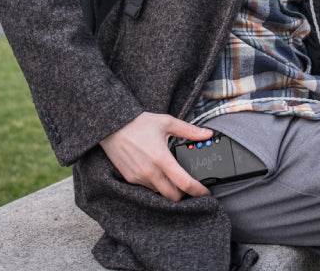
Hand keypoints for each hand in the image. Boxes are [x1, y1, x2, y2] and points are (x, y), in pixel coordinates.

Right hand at [99, 112, 213, 200]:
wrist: (112, 126)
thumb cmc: (139, 123)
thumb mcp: (166, 122)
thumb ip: (189, 130)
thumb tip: (207, 133)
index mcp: (161, 158)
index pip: (184, 183)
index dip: (198, 190)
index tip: (205, 191)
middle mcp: (150, 171)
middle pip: (173, 196)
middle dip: (184, 194)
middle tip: (190, 185)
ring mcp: (139, 177)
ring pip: (160, 192)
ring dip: (169, 189)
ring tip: (173, 176)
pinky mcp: (130, 178)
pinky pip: (147, 188)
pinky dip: (156, 184)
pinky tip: (158, 172)